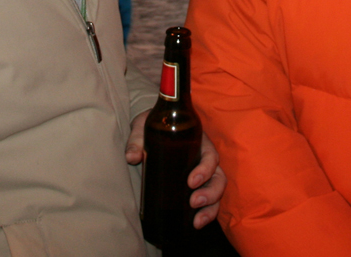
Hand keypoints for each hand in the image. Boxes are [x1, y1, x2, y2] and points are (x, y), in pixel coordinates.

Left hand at [126, 111, 227, 228]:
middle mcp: (204, 160)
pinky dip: (206, 215)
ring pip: (216, 192)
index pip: (210, 156)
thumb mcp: (143, 127)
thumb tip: (132, 157)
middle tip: (194, 202)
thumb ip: (137, 140)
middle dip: (210, 193)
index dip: (205, 170)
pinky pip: (208, 202)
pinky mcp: (196, 187)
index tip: (191, 181)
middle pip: (218, 178)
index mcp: (198, 143)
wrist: (151, 130)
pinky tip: (195, 224)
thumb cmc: (152, 126)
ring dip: (210, 208)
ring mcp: (202, 175)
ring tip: (196, 222)